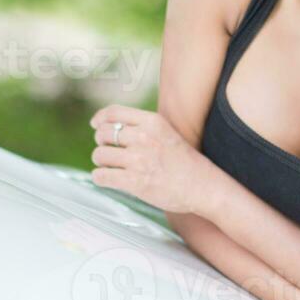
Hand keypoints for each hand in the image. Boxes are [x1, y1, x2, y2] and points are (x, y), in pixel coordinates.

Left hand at [88, 105, 213, 214]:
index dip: (100, 118)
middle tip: (107, 151)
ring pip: (100, 155)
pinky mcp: (135, 182)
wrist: (204, 187)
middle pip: (104, 133)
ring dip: (101, 161)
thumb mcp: (167, 133)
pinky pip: (102, 176)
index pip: (114, 112)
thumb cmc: (185, 163)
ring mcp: (139, 160)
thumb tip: (110, 127)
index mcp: (153, 122)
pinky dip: (100, 178)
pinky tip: (106, 179)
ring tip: (109, 166)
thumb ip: (143, 128)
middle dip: (101, 142)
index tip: (95, 125)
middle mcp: (144, 137)